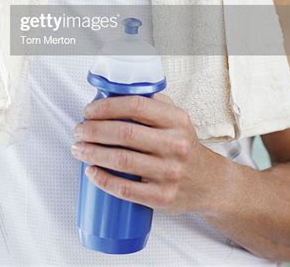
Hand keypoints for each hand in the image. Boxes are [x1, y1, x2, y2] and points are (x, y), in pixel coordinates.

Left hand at [71, 93, 219, 214]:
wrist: (210, 183)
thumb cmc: (184, 146)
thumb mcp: (177, 119)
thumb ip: (152, 103)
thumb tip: (114, 92)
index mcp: (176, 120)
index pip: (135, 106)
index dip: (106, 107)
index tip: (88, 111)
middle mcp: (175, 145)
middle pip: (124, 133)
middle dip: (93, 130)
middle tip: (78, 130)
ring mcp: (169, 173)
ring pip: (122, 160)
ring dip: (92, 153)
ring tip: (78, 149)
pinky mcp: (163, 197)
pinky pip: (126, 190)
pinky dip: (104, 180)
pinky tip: (91, 172)